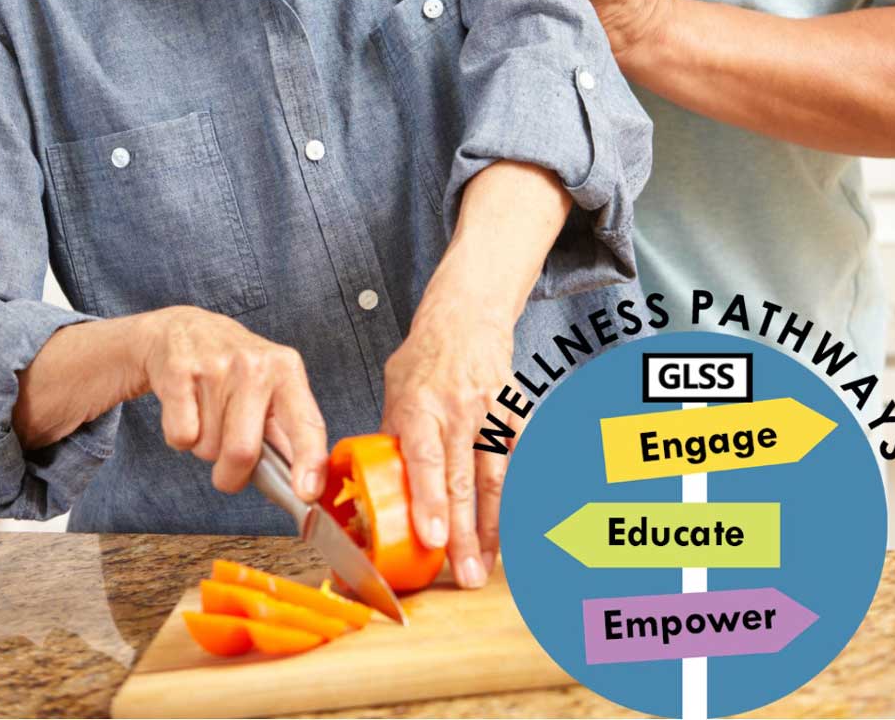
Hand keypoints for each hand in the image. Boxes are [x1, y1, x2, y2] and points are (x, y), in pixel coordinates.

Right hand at [134, 306, 327, 500]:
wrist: (182, 330)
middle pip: (243, 451)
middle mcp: (256, 364)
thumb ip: (286, 436)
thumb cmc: (233, 370)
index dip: (309, 461)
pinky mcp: (179, 371)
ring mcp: (216, 365)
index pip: (306, 422)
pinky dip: (181, 437)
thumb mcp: (269, 389)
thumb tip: (303, 488)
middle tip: (228, 463)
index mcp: (287, 370)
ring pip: (208, 448)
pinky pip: (180, 437)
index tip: (307, 494)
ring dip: (205, 447)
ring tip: (208, 414)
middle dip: (231, 474)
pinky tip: (188, 407)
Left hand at [380, 295, 514, 590]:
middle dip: (464, 533)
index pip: (424, 460)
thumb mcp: (394, 390)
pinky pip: (520, 460)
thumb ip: (392, 436)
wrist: (466, 318)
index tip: (432, 538)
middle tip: (466, 576)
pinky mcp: (515, 413)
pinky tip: (517, 526)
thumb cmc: (425, 357)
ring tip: (486, 566)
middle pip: (462, 480)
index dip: (429, 501)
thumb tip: (374, 484)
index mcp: (420, 407)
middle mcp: (457, 412)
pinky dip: (520, 493)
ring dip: (492, 526)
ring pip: (494, 478)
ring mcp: (491, 413)